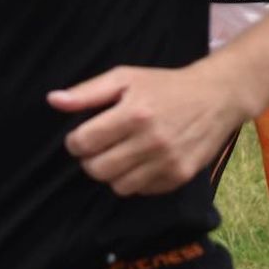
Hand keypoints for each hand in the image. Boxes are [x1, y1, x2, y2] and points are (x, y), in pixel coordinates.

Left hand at [48, 62, 250, 195]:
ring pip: (117, 186)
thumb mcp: (125, 77)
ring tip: (120, 153)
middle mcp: (151, 141)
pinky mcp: (178, 177)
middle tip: (99, 146)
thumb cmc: (165, 86)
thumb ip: (87, 92)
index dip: (75, 141)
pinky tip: (141, 160)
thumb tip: (53, 100)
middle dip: (90, 159)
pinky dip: (135, 179)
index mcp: (134, 113)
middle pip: (97, 169)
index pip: (84, 143)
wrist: (216, 97)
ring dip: (112, 172)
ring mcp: (167, 162)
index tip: (82, 136)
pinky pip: (141, 191)